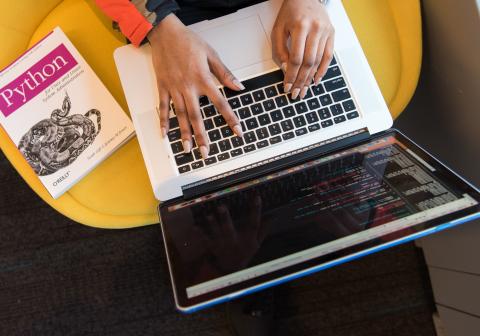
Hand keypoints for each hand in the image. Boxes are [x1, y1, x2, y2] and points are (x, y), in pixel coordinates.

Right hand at [148, 14, 243, 157]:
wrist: (165, 32)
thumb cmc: (188, 41)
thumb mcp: (211, 54)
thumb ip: (225, 73)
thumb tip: (238, 87)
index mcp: (203, 79)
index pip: (220, 103)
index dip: (230, 118)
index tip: (237, 131)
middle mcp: (188, 87)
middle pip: (197, 116)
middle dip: (202, 136)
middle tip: (206, 152)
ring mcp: (174, 88)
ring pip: (181, 115)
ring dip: (184, 134)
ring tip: (187, 149)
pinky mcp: (163, 87)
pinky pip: (163, 107)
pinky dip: (164, 121)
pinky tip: (165, 134)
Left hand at [204, 196, 267, 272]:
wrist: (232, 270)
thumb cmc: (245, 253)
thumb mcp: (257, 244)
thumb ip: (263, 230)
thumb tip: (273, 216)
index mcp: (247, 238)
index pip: (254, 223)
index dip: (256, 210)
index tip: (256, 196)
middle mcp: (235, 241)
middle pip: (230, 228)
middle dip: (225, 218)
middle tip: (221, 206)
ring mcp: (223, 244)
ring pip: (217, 233)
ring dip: (212, 225)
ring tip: (208, 215)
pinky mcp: (214, 247)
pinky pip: (206, 240)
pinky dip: (200, 234)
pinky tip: (195, 227)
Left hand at [271, 0, 334, 98]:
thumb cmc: (290, 13)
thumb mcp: (278, 30)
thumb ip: (279, 50)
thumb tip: (286, 70)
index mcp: (301, 26)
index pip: (296, 58)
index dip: (291, 75)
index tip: (287, 86)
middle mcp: (316, 29)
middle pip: (308, 62)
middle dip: (301, 81)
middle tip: (296, 93)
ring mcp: (326, 31)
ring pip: (318, 61)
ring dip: (310, 78)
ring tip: (304, 89)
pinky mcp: (332, 34)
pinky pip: (328, 56)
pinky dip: (322, 70)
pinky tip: (316, 80)